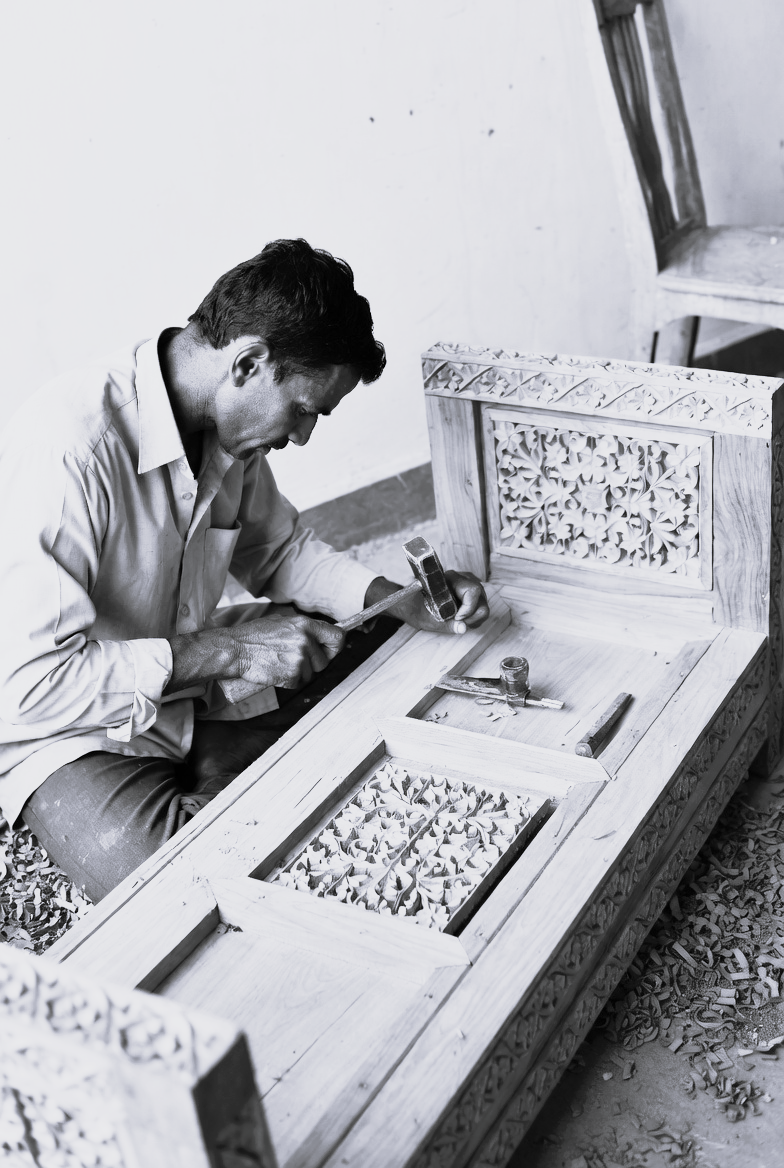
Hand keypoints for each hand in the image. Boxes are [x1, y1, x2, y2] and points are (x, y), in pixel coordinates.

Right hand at [229, 613, 344, 688]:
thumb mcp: (281, 621)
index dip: (335, 646)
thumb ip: (302, 628)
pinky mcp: (291, 675)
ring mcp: (299, 659)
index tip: (330, 651)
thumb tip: (320, 633)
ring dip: (299, 673)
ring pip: (311, 674)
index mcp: (305, 625)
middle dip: (312, 663)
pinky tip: (276, 671)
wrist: (235, 650)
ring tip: (280, 663)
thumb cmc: (253, 636)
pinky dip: (288, 681)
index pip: (337, 636)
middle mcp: (305, 641)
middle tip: (294, 659)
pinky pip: (298, 683)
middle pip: (324, 661)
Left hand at [365, 571, 488, 634]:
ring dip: (473, 617)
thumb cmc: (416, 608)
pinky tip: (460, 619)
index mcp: (449, 578)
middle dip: (472, 616)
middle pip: (480, 598)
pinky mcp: (470, 592)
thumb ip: (447, 625)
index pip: (472, 591)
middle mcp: (462, 577)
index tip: (457, 619)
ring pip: (483, 603)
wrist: (410, 603)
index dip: (468, 608)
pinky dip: (473, 616)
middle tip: (457, 623)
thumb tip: (463, 629)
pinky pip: (480, 605)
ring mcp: (468, 584)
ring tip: (457, 622)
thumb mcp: (428, 620)